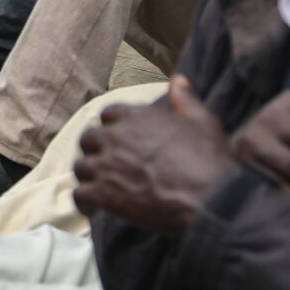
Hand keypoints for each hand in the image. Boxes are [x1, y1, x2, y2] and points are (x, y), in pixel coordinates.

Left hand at [72, 76, 235, 232]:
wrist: (210, 199)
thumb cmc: (209, 160)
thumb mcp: (202, 121)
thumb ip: (185, 99)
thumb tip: (178, 80)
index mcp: (136, 116)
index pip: (108, 114)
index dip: (112, 127)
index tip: (119, 140)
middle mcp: (115, 136)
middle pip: (88, 139)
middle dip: (96, 151)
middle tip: (107, 165)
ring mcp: (106, 165)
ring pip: (80, 167)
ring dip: (90, 177)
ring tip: (101, 188)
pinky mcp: (103, 194)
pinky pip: (80, 195)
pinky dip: (85, 203)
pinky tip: (96, 209)